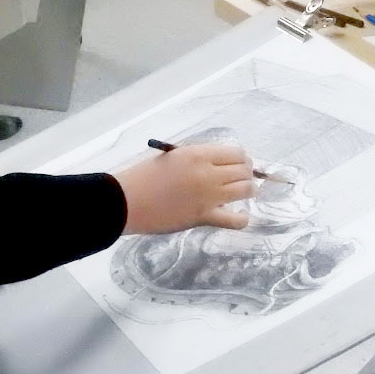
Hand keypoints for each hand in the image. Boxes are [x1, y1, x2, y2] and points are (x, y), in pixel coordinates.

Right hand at [114, 143, 256, 234]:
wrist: (126, 202)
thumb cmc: (144, 176)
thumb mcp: (173, 157)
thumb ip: (197, 159)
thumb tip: (218, 165)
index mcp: (199, 154)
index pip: (236, 153)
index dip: (242, 158)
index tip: (238, 163)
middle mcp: (208, 173)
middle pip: (244, 170)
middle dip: (247, 173)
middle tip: (241, 177)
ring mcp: (209, 196)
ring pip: (245, 190)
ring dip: (248, 190)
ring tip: (243, 192)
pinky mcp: (204, 217)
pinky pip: (234, 220)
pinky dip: (242, 218)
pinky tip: (240, 215)